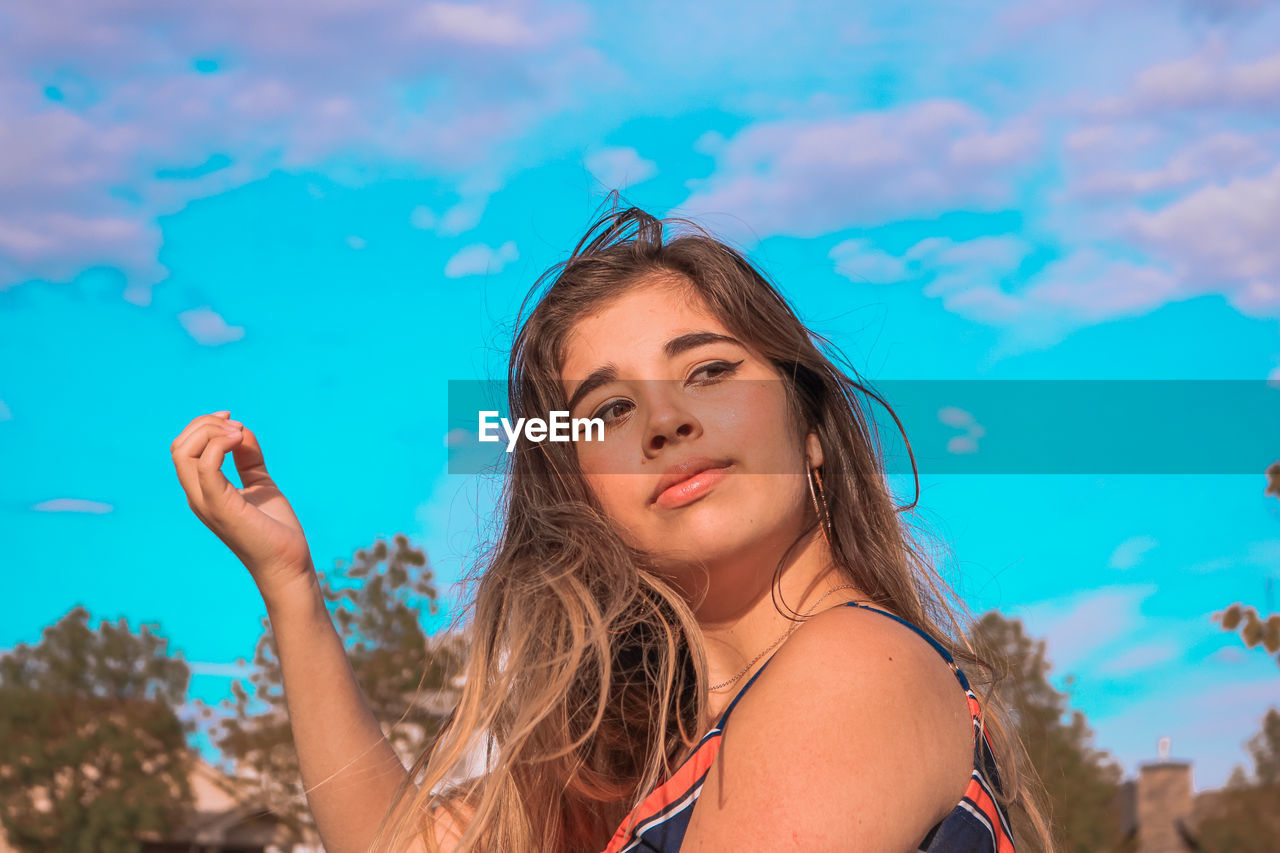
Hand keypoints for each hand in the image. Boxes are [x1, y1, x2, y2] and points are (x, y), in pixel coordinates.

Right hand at [170, 411, 314, 601]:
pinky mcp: (222, 506)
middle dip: (205, 424)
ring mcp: (206, 502)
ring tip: (239, 433)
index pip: (183, 450)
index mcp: (203, 491)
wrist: (288, 562)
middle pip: (179, 447)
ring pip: (184, 453)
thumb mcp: (260, 484)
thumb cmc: (274, 528)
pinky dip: (220, 445)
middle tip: (237, 425)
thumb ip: (249, 458)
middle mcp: (198, 496)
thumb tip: (242, 430)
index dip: (203, 427)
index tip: (234, 421)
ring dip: (211, 432)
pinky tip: (240, 441)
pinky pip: (206, 466)